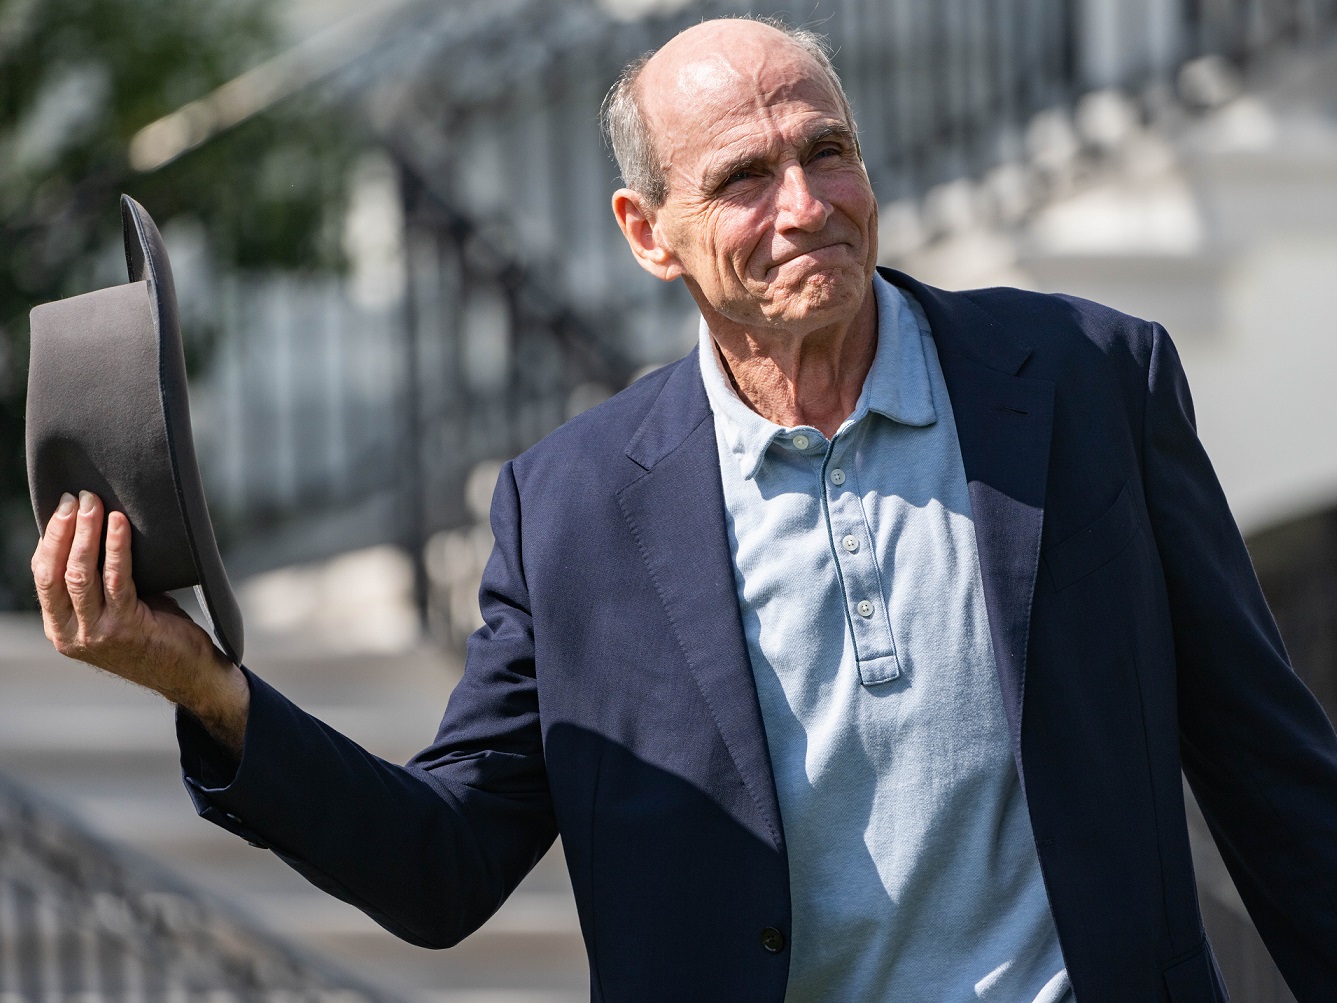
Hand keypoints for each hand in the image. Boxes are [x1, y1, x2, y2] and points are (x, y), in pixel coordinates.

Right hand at [31, 490, 249, 754]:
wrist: (188, 673)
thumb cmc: (154, 633)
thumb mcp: (114, 609)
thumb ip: (98, 583)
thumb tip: (96, 530)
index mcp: (61, 629)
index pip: (42, 577)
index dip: (50, 540)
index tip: (62, 508)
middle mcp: (71, 634)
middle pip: (55, 573)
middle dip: (64, 530)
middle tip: (77, 497)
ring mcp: (96, 634)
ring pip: (81, 574)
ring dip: (87, 534)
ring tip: (95, 503)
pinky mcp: (125, 627)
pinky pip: (117, 579)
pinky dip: (116, 548)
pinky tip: (120, 524)